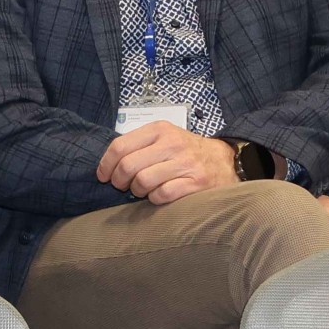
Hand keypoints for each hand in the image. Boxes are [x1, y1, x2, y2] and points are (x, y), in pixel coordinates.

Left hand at [98, 122, 236, 203]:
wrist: (225, 161)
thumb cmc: (187, 151)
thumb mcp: (163, 138)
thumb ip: (138, 145)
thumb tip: (108, 165)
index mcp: (159, 130)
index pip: (119, 146)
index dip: (106, 164)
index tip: (103, 175)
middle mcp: (172, 144)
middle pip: (128, 166)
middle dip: (119, 181)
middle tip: (122, 186)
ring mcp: (185, 164)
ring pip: (142, 181)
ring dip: (137, 190)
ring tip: (142, 190)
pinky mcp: (196, 183)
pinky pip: (162, 194)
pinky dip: (154, 198)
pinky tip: (158, 195)